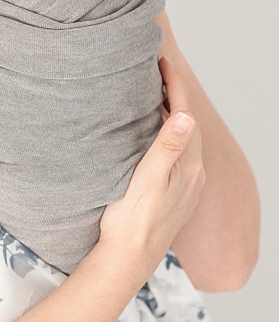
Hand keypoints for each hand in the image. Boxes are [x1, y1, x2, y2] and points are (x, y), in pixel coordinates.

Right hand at [96, 55, 203, 268]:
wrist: (128, 260)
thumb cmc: (130, 221)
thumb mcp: (146, 182)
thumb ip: (166, 148)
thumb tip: (187, 116)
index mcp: (187, 166)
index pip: (185, 114)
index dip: (175, 85)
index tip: (163, 61)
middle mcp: (193, 174)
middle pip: (188, 124)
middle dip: (176, 95)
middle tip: (157, 72)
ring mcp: (186, 186)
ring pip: (184, 140)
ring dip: (173, 115)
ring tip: (156, 97)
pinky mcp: (176, 195)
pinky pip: (179, 155)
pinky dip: (170, 136)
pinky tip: (157, 137)